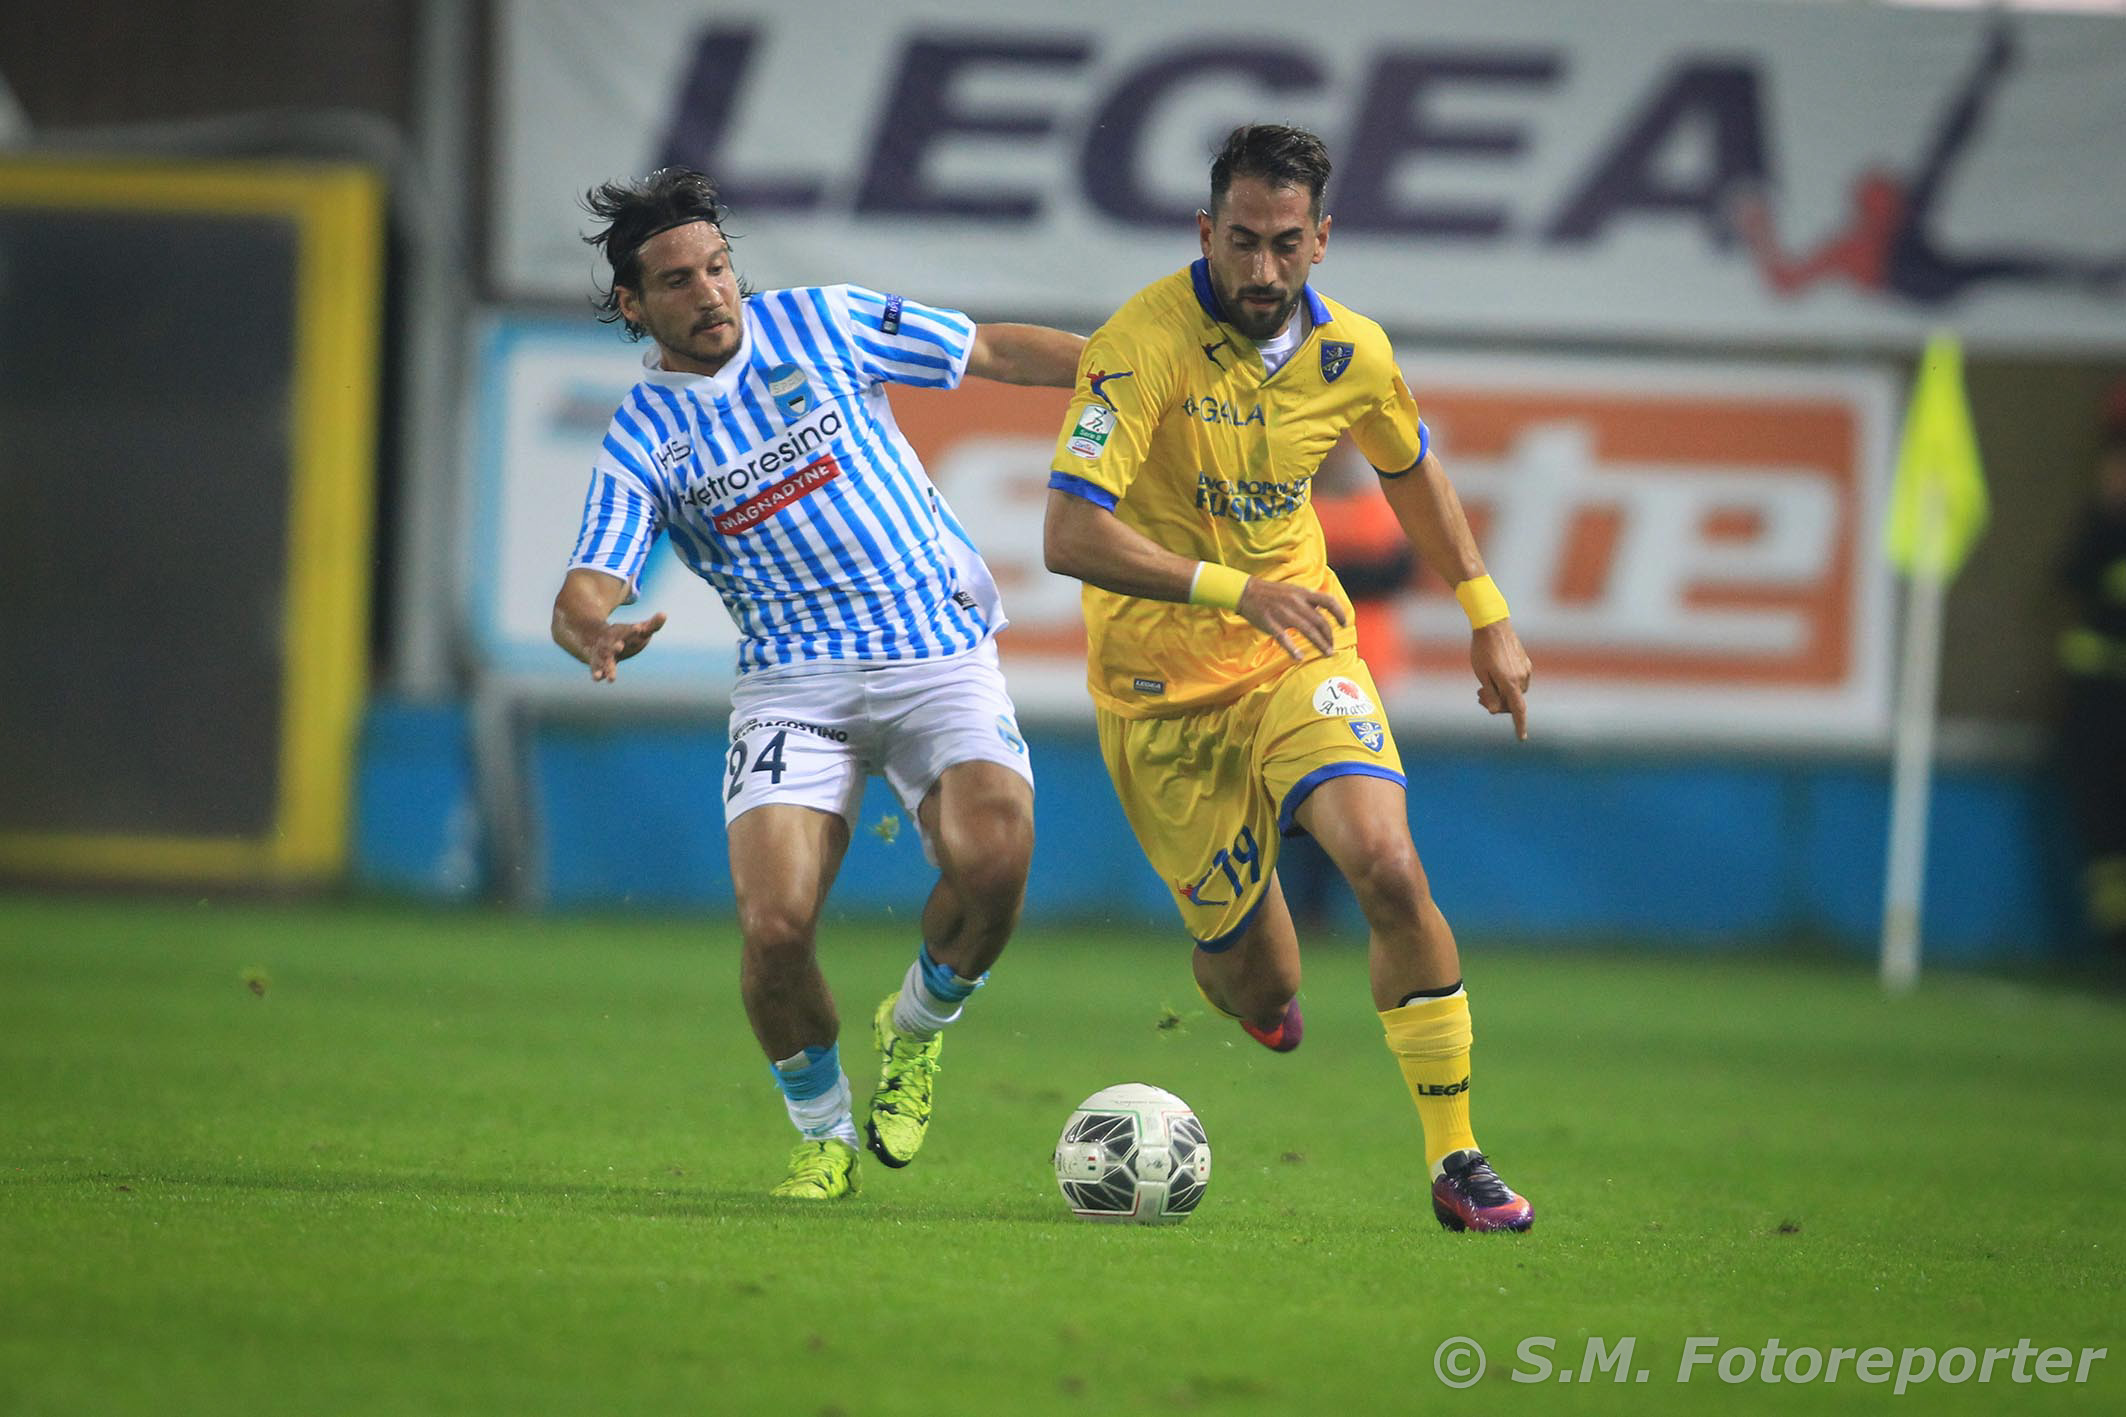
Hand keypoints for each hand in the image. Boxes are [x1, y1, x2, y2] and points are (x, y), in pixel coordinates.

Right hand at [587, 613, 666, 682]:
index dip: (635, 630)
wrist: (602, 638)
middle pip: (614, 644)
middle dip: (616, 645)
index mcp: (624, 634)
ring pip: (605, 660)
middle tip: (620, 646)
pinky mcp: (599, 663)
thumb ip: (653, 624)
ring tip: (611, 676)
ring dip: (608, 667)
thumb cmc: (628, 635)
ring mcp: (604, 653)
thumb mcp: (641, 630)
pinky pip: (597, 668)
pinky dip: (597, 673)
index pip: (631, 631)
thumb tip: (664, 614)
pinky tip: (597, 678)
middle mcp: (612, 642)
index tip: (639, 628)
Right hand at [1237, 578, 1346, 662]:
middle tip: (1332, 647)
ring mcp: (1283, 614)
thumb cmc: (1271, 593)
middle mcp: (1296, 603)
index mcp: (1302, 594)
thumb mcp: (1293, 590)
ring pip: (1308, 631)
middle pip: (1320, 621)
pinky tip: (1299, 657)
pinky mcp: (1271, 624)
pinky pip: (1284, 638)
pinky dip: (1293, 649)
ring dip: (1320, 644)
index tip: (1344, 624)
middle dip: (1329, 636)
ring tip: (1326, 653)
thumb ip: (1308, 599)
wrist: (1246, 592)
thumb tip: (1323, 609)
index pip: (1328, 601)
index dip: (1339, 613)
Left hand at [1471, 620, 1531, 739]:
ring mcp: (1526, 669)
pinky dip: (1507, 684)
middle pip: (1512, 702)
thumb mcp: (1481, 674)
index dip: (1520, 726)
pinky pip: (1517, 681)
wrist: (1492, 624)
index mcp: (1510, 682)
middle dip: (1497, 704)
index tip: (1522, 738)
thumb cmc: (1482, 649)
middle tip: (1478, 696)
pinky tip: (1493, 675)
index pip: (1518, 710)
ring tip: (1482, 687)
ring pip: (1515, 692)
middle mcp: (1522, 677)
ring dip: (1501, 694)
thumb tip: (1497, 711)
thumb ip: (1490, 694)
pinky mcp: (1525, 662)